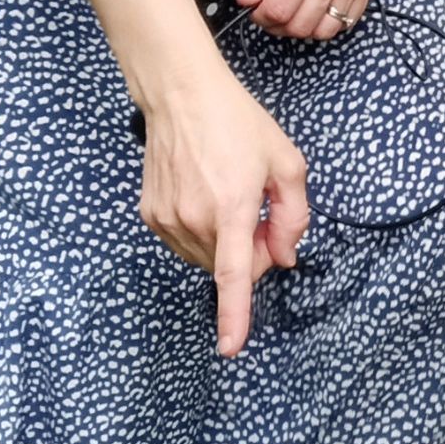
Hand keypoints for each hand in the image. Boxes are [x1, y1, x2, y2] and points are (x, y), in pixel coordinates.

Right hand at [139, 69, 308, 355]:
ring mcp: (167, 219)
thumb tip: (284, 259)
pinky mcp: (150, 215)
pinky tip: (207, 197)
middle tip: (259, 211)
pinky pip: (185, 244)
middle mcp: (195, 219)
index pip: (233, 275)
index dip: (234, 314)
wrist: (181, 96)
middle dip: (253, 251)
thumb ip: (294, 216)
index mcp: (232, 207)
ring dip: (226, 244)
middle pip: (232, 266)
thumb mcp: (285, 162)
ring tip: (231, 198)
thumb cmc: (237, 124)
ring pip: (207, 258)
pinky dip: (202, 234)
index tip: (231, 348)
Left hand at [238, 0, 383, 38]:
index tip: (255, 4)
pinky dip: (329, 20)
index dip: (259, 15)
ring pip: (325, 30)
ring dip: (304, 26)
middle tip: (270, 5)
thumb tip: (247, 0)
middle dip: (277, 23)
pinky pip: (349, 19)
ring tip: (294, 6)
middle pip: (300, 27)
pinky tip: (317, 3)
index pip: (278, 11)